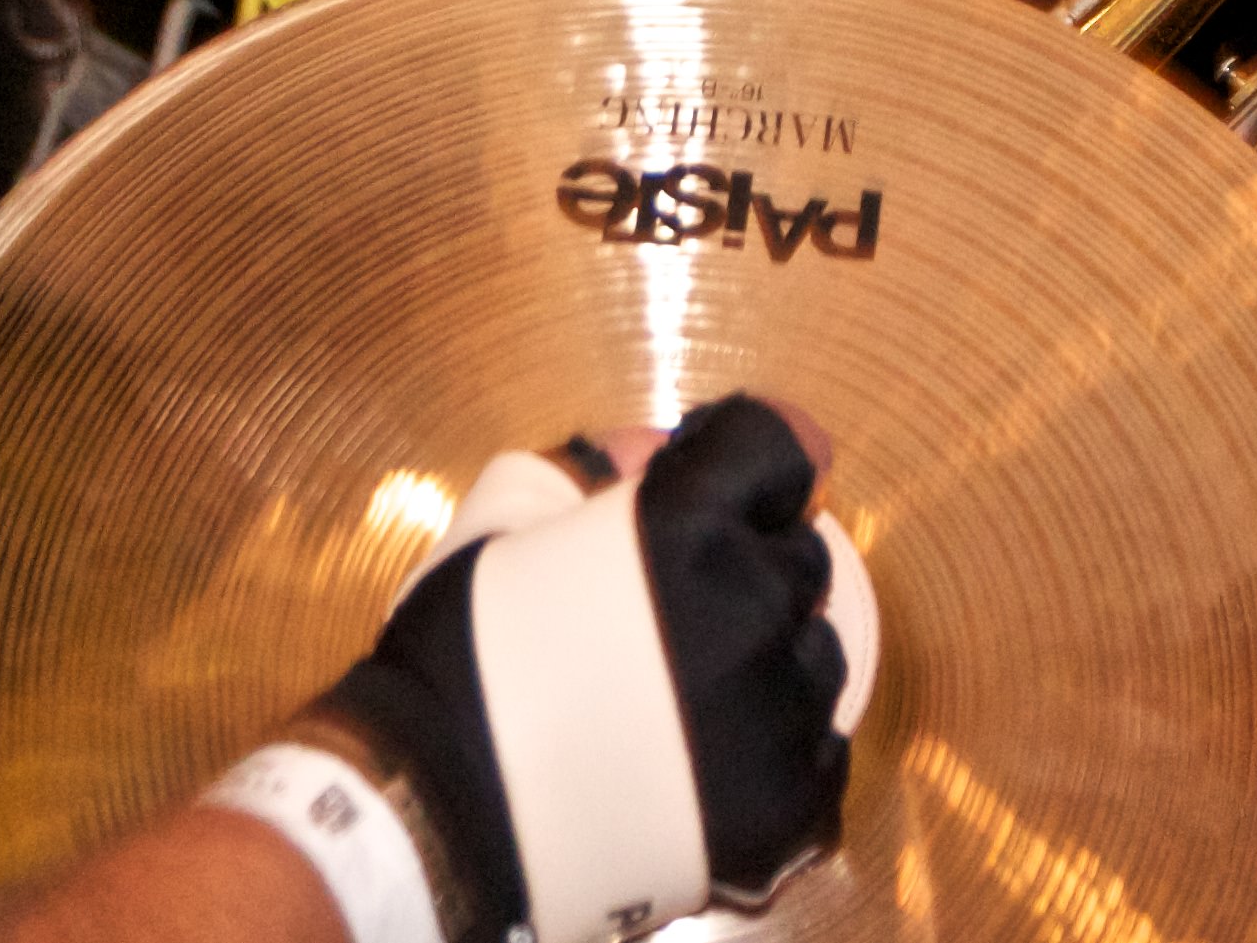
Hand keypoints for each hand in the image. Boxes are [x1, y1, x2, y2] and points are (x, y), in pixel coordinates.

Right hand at [295, 396, 860, 934]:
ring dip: (769, 663)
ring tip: (685, 699)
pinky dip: (777, 750)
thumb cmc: (458, 659)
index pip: (786, 449)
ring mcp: (777, 706)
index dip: (756, 468)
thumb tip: (661, 447)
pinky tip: (706, 758)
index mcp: (688, 519)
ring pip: (815, 656)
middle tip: (676, 619)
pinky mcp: (786, 797)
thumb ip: (599, 463)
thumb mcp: (507, 519)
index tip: (735, 492)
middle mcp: (751, 602)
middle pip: (801, 558)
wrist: (435, 810)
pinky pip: (820, 749)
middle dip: (751, 572)